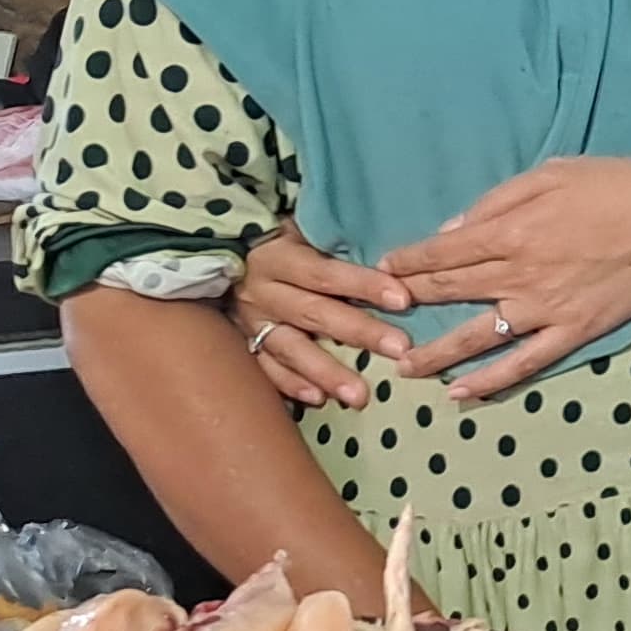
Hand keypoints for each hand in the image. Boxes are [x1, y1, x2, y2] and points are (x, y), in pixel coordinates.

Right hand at [231, 230, 412, 408]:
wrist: (227, 260)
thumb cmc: (282, 243)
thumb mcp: (302, 231)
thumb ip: (337, 242)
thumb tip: (394, 256)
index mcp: (278, 257)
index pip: (326, 273)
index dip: (364, 284)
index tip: (403, 299)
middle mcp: (262, 292)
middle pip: (314, 313)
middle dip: (360, 332)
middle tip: (399, 349)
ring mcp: (252, 323)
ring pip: (291, 349)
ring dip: (327, 373)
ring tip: (360, 396)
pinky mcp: (245, 345)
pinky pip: (267, 369)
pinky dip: (292, 385)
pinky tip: (319, 399)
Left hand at [381, 158, 630, 404]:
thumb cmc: (618, 184)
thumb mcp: (553, 173)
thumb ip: (498, 201)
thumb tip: (453, 230)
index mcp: (514, 230)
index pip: (445, 250)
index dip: (409, 261)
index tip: (381, 270)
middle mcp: (522, 273)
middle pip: (453, 290)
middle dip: (410, 302)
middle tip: (374, 317)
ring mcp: (548, 308)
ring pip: (478, 335)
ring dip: (435, 352)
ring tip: (402, 368)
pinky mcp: (576, 331)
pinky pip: (526, 362)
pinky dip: (491, 380)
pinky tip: (461, 394)